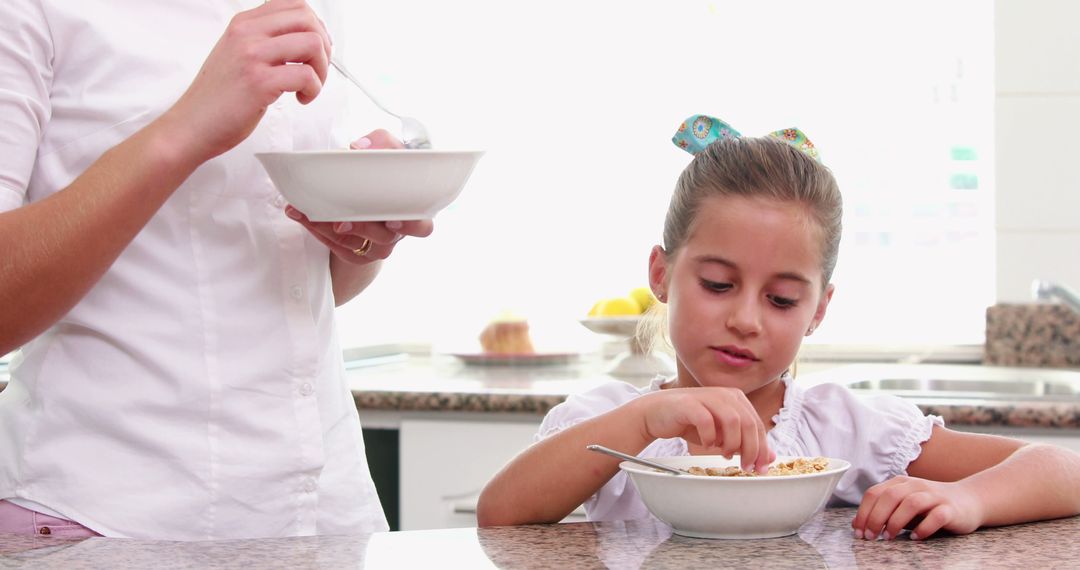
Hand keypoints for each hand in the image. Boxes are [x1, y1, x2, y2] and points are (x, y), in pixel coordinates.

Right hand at [165, 0, 331, 163]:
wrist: (191, 124)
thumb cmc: (218, 97)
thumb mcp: (237, 54)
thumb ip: (264, 41)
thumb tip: (306, 37)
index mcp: (244, 24)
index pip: (294, 4)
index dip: (315, 27)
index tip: (313, 50)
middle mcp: (247, 34)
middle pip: (308, 19)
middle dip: (324, 46)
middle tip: (315, 69)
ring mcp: (252, 56)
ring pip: (313, 43)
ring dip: (321, 70)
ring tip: (308, 86)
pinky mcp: (259, 82)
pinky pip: (306, 75)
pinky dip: (313, 90)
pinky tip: (301, 98)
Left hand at [285, 130, 434, 262]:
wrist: (372, 197)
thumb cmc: (386, 176)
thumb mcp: (389, 153)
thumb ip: (382, 143)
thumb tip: (361, 147)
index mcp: (413, 212)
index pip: (422, 226)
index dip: (410, 225)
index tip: (393, 220)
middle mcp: (397, 233)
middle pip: (384, 239)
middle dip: (362, 229)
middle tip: (342, 222)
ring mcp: (377, 247)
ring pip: (356, 244)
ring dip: (329, 228)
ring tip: (310, 213)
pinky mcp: (357, 254)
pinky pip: (337, 247)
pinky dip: (318, 230)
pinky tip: (304, 215)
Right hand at [634, 387, 773, 472]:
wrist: (657, 413)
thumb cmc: (690, 423)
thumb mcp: (721, 435)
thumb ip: (744, 442)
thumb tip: (769, 457)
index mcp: (736, 398)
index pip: (758, 424)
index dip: (762, 448)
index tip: (760, 468)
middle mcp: (724, 394)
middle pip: (749, 423)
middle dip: (751, 449)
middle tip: (746, 467)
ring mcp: (707, 397)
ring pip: (732, 421)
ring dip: (731, 443)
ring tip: (724, 453)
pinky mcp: (689, 404)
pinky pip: (707, 421)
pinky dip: (709, 437)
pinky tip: (706, 444)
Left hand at [852, 476, 982, 540]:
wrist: (969, 500)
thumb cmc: (930, 506)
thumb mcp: (903, 506)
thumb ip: (883, 512)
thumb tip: (858, 526)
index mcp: (900, 483)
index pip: (874, 493)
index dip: (863, 512)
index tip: (858, 532)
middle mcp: (915, 486)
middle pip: (889, 497)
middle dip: (875, 518)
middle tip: (871, 537)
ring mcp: (934, 496)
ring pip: (910, 503)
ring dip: (896, 522)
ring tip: (889, 537)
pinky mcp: (950, 509)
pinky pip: (936, 517)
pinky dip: (923, 528)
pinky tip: (915, 537)